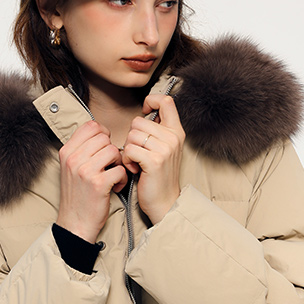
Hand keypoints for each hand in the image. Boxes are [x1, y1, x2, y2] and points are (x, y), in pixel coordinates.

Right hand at [57, 119, 126, 241]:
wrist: (75, 224)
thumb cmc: (77, 196)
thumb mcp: (71, 168)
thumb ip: (82, 149)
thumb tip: (101, 132)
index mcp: (66, 152)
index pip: (90, 126)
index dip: (103, 134)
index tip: (105, 148)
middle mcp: (73, 159)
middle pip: (104, 138)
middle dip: (112, 151)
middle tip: (110, 166)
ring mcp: (85, 171)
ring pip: (114, 151)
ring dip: (119, 164)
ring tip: (114, 176)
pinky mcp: (98, 184)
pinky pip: (120, 170)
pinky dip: (122, 179)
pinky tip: (116, 187)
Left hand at [122, 94, 183, 223]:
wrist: (165, 202)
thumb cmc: (158, 176)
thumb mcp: (164, 148)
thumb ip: (158, 130)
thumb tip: (145, 112)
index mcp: (176, 131)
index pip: (165, 101)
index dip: (150, 101)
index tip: (144, 114)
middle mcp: (173, 138)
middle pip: (138, 121)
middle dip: (132, 137)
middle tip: (139, 153)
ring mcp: (165, 149)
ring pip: (132, 135)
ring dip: (128, 150)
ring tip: (137, 162)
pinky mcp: (154, 161)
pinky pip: (129, 149)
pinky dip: (127, 160)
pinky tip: (134, 168)